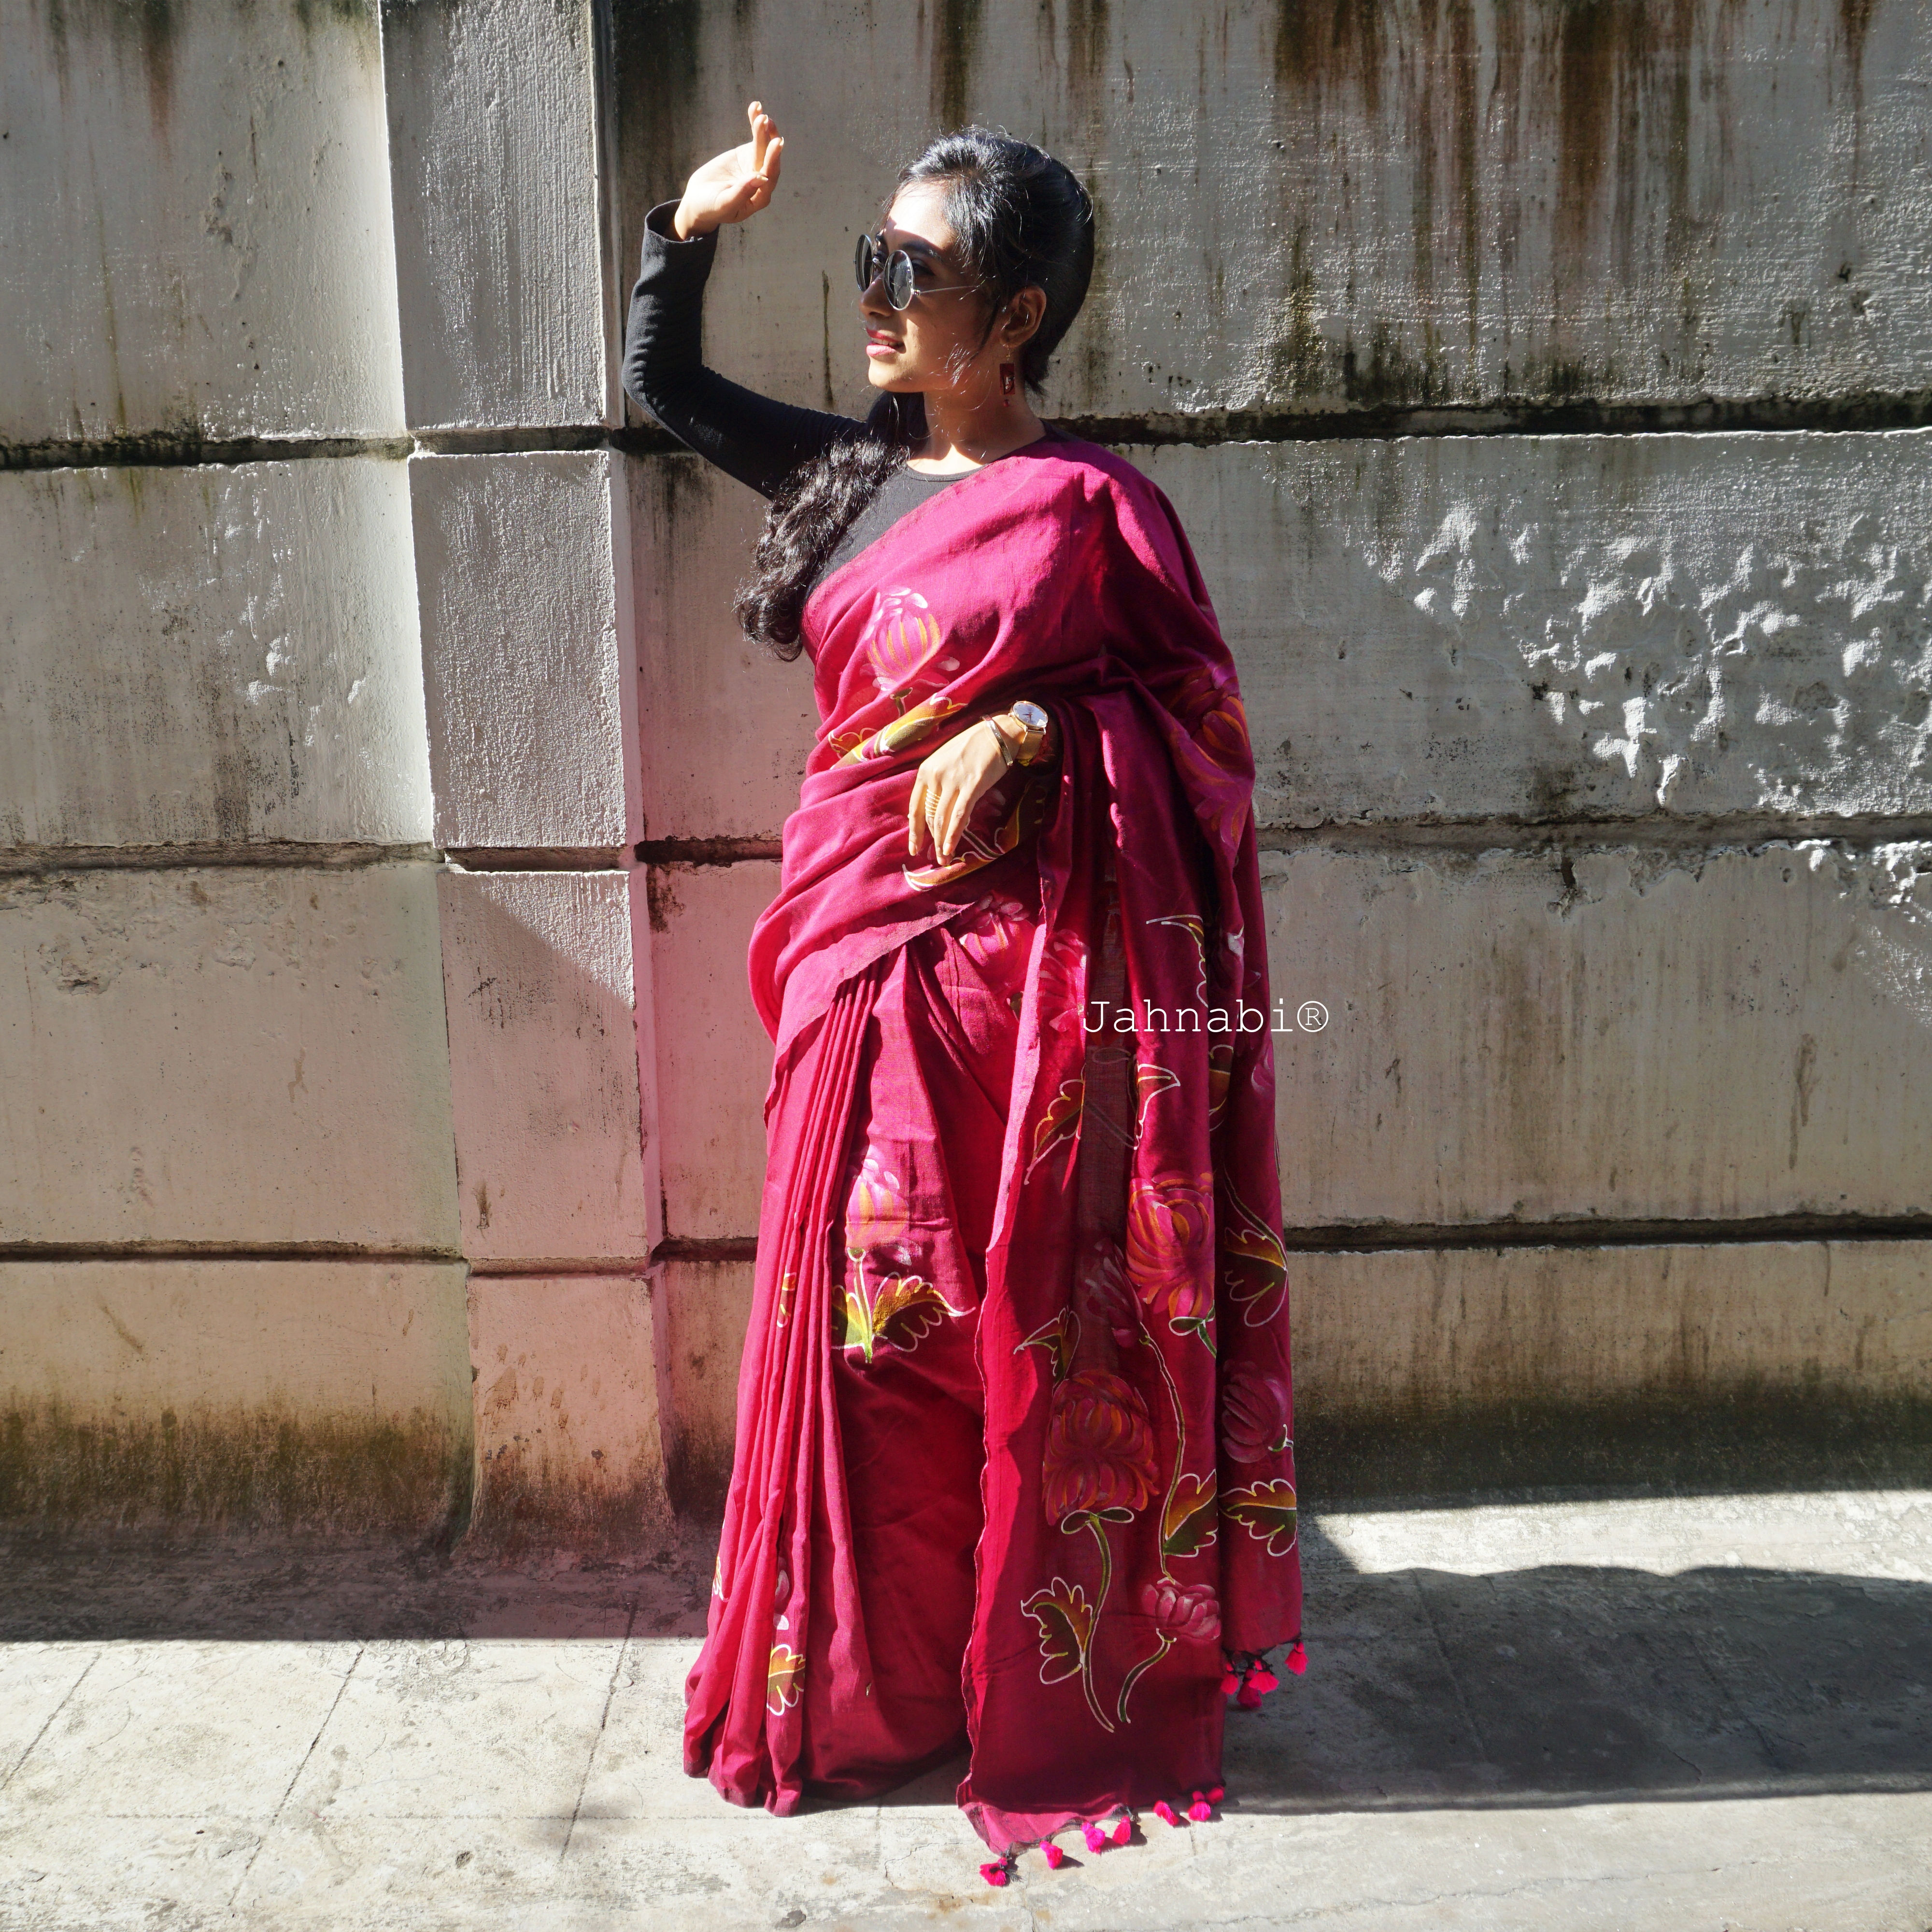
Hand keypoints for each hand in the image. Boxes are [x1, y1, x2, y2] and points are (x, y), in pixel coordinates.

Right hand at [673, 101, 783, 238]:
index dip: (772, 162)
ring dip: (762, 129)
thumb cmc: (711, 208)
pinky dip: (754, 122)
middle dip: (769, 142)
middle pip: (768, 160)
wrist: (698, 200)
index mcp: (760, 198)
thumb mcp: (724, 204)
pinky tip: (756, 107)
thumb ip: (741, 193)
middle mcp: (762, 182)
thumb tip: (761, 178)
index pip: (770, 179)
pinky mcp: (747, 154)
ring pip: (762, 146)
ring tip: (760, 113)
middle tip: (768, 123)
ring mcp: (756, 166)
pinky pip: (754, 137)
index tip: (774, 145)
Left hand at [908, 720, 1011, 862]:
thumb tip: (934, 810)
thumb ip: (937, 783)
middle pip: (928, 816)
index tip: (914, 847)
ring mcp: (953, 781)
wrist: (997, 734)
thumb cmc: (972, 747)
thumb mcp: (945, 762)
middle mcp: (935, 776)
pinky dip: (953, 834)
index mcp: (925, 771)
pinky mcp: (972, 786)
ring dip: (941, 843)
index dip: (914, 830)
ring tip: (943, 859)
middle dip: (930, 841)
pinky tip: (950, 848)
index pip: (915, 807)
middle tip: (934, 859)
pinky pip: (959, 815)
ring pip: (942, 819)